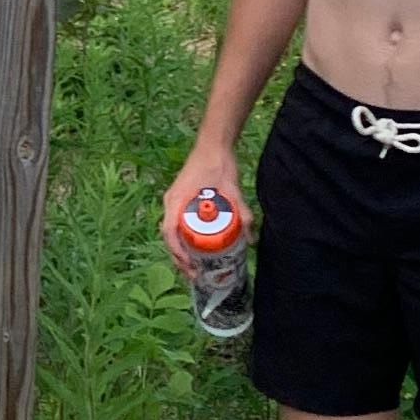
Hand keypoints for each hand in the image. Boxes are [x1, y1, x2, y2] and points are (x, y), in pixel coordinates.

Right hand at [160, 146, 245, 267]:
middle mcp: (170, 202)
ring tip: (194, 267)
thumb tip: (250, 239)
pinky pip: (176, 224)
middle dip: (179, 259)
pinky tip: (196, 247)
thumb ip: (242, 214)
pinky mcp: (179, 200)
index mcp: (177, 200)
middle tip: (194, 275)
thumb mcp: (232, 190)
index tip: (189, 266)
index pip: (169, 232)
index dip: (177, 252)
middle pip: (168, 237)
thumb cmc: (218, 164)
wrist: (213, 144)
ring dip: (180, 250)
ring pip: (172, 232)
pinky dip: (183, 239)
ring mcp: (173, 201)